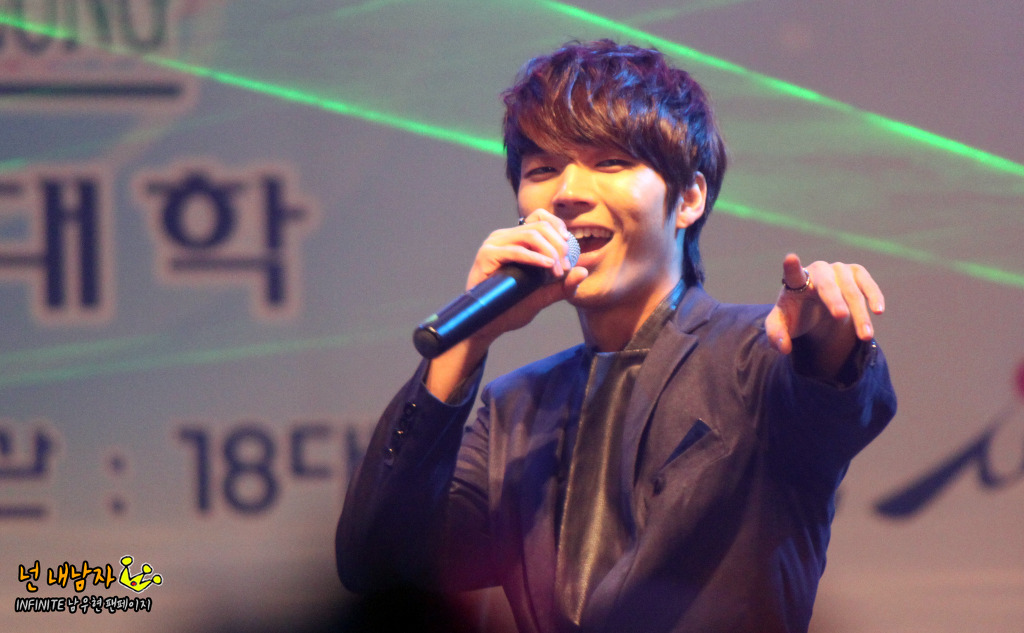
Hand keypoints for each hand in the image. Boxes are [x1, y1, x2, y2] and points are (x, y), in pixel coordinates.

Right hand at [423, 210, 587, 400]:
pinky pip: (516, 250)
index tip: (570, 247)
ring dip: (550, 251)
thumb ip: (563, 285)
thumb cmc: (512, 308)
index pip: (540, 217)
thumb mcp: (543, 296)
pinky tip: (547, 266)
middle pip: (540, 225)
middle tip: (565, 267)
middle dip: (559, 245)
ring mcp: (495, 244)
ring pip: (531, 234)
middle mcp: (505, 237)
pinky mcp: (487, 255)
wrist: (489, 325)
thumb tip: (583, 271)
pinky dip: (535, 257)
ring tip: (557, 271)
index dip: (558, 226)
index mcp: (516, 240)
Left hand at [765, 253, 883, 375]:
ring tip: (866, 337)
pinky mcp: (856, 272)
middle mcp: (818, 270)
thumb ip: (776, 336)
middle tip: (840, 317)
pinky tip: (878, 311)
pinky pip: (867, 284)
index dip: (792, 267)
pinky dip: (874, 296)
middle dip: (834, 300)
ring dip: (859, 314)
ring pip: (851, 291)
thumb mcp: (781, 326)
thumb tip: (784, 348)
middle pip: (827, 285)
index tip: (790, 259)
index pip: (792, 274)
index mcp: (795, 282)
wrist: (816, 308)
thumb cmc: (796, 315)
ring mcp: (839, 269)